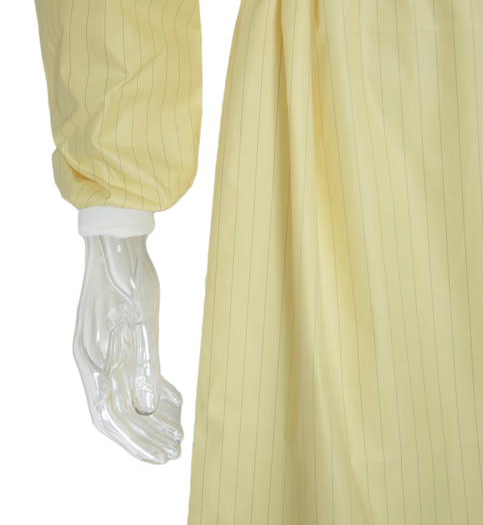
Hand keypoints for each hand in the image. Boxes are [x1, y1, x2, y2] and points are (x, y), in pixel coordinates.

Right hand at [72, 234, 184, 463]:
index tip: (160, 455)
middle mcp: (94, 359)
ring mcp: (103, 350)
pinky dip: (150, 391)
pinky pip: (130, 377)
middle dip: (146, 435)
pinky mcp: (115, 340)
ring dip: (150, 416)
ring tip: (178, 430)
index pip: (110, 414)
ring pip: (125, 395)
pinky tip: (172, 400)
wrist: (116, 239)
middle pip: (118, 411)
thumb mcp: (142, 318)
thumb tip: (147, 409)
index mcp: (93, 357)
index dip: (135, 440)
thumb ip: (144, 363)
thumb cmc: (127, 274)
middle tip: (175, 448)